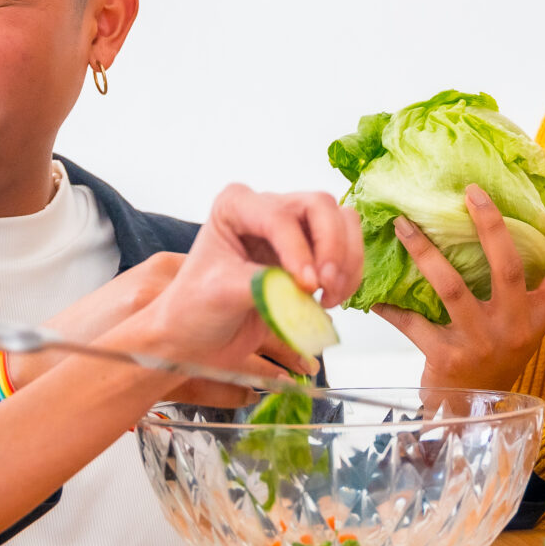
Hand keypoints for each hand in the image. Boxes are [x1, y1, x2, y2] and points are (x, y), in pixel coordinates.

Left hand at [125, 186, 364, 384]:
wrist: (197, 339)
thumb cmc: (195, 310)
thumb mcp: (221, 292)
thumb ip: (263, 284)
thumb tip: (302, 285)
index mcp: (235, 206)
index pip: (279, 216)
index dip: (299, 250)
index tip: (306, 286)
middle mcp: (266, 208)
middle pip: (320, 207)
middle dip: (331, 247)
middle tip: (325, 286)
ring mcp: (292, 230)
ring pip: (342, 223)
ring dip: (346, 260)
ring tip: (329, 297)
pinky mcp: (310, 254)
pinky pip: (347, 249)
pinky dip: (349, 274)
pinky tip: (329, 300)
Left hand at [376, 189, 544, 389]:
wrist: (473, 414)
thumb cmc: (496, 356)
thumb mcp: (518, 324)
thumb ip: (516, 287)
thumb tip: (493, 224)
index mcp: (539, 315)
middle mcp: (516, 327)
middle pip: (508, 266)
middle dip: (489, 225)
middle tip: (470, 192)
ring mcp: (482, 342)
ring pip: (451, 287)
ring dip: (424, 252)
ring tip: (402, 225)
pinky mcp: (448, 357)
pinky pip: (413, 323)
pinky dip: (391, 307)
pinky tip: (373, 294)